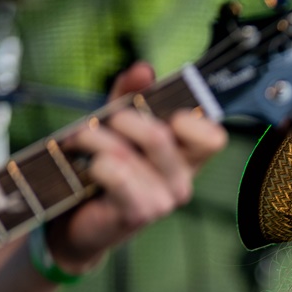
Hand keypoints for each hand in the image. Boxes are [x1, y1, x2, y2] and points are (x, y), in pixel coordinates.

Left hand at [48, 62, 227, 273]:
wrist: (77, 221)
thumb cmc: (103, 170)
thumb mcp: (117, 125)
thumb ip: (131, 95)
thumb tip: (145, 69)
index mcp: (186, 158)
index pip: (213, 137)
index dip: (190, 120)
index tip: (162, 115)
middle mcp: (182, 181)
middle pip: (159, 136)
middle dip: (120, 120)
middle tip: (101, 122)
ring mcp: (164, 201)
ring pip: (126, 153)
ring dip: (94, 140)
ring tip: (80, 143)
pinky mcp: (139, 214)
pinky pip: (114, 173)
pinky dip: (93, 164)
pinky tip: (87, 170)